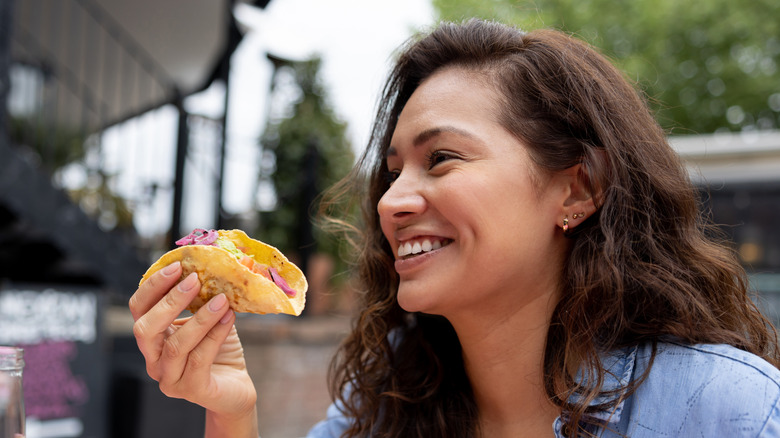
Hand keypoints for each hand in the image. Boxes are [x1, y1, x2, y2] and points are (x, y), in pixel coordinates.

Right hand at [129, 262, 257, 422]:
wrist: (236, 389)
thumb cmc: (219, 350)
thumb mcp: (210, 318)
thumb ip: (206, 297)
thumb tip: (220, 262)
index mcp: (153, 339)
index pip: (138, 309)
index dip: (153, 286)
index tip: (178, 266)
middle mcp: (153, 360)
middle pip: (145, 328)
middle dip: (169, 301)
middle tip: (195, 280)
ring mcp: (169, 378)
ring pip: (176, 345)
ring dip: (200, 318)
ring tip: (222, 299)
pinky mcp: (190, 390)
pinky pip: (199, 359)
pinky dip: (215, 335)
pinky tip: (229, 318)